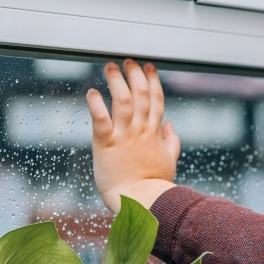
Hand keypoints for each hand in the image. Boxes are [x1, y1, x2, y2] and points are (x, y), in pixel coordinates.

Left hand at [87, 59, 179, 212]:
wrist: (141, 201)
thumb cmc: (154, 186)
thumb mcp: (169, 161)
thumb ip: (171, 142)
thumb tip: (170, 125)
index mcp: (154, 133)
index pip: (156, 99)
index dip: (153, 81)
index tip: (148, 67)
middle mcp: (140, 130)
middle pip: (140, 94)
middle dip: (135, 75)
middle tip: (128, 61)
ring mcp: (124, 136)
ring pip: (123, 101)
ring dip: (117, 81)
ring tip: (110, 67)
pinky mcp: (106, 144)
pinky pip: (101, 120)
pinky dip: (96, 105)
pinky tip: (92, 92)